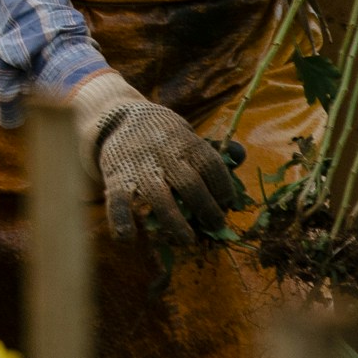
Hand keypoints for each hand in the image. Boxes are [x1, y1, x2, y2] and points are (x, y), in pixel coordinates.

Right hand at [70, 70, 241, 243]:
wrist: (117, 117)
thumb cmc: (162, 134)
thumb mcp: (186, 133)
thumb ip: (210, 149)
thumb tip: (241, 156)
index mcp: (184, 141)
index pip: (211, 166)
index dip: (223, 187)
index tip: (227, 202)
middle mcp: (163, 154)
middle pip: (190, 184)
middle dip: (207, 209)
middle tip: (216, 224)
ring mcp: (139, 167)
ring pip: (159, 197)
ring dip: (175, 223)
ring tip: (187, 239)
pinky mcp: (116, 178)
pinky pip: (118, 201)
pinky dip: (121, 220)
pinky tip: (127, 237)